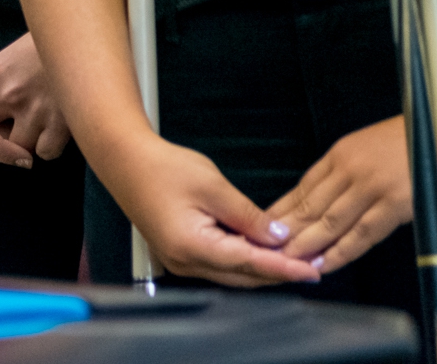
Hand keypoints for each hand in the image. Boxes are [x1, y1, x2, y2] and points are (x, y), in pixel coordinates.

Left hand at [0, 32, 70, 160]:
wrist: (87, 36)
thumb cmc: (55, 35)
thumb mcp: (19, 46)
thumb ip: (4, 68)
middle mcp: (10, 93)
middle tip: (5, 125)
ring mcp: (35, 111)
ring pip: (12, 144)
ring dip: (20, 142)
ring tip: (31, 133)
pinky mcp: (61, 125)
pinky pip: (45, 151)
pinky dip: (49, 147)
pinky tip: (54, 136)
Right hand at [115, 134, 318, 286]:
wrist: (124, 159)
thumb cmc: (161, 167)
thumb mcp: (213, 186)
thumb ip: (249, 216)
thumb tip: (278, 237)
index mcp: (192, 247)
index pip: (250, 263)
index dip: (285, 267)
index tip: (313, 270)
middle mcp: (185, 262)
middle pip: (243, 277)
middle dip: (278, 272)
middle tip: (311, 265)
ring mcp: (181, 261)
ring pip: (233, 274)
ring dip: (262, 267)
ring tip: (292, 258)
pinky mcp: (180, 253)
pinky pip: (220, 265)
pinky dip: (243, 260)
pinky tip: (259, 249)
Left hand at [267, 115, 407, 274]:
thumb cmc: (417, 138)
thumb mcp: (371, 147)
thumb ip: (350, 172)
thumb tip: (330, 199)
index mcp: (341, 153)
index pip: (303, 187)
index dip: (283, 210)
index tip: (264, 227)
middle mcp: (349, 168)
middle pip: (309, 206)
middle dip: (287, 231)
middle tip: (266, 251)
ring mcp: (371, 186)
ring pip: (330, 222)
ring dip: (307, 244)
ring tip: (288, 263)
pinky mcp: (395, 203)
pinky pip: (362, 234)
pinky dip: (341, 251)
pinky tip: (325, 263)